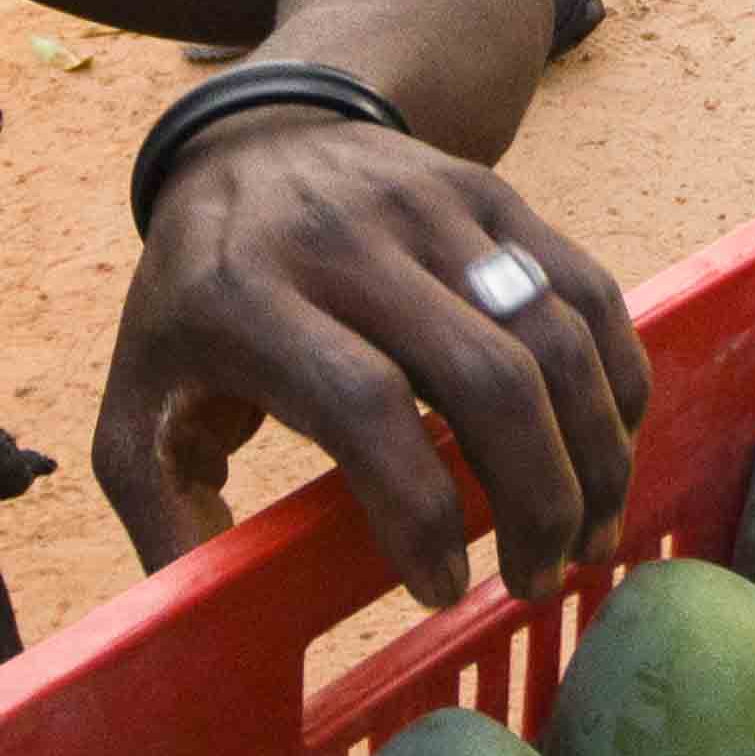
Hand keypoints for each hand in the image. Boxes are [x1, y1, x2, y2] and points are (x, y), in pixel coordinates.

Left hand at [100, 110, 645, 607]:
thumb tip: (203, 617)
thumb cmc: (198, 296)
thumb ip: (156, 507)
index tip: (441, 588)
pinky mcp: (495, 195)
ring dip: (593, 453)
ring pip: (553, 336)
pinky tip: (612, 450)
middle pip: (485, 377)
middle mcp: (347, 244)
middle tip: (538, 580)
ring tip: (589, 539)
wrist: (256, 138)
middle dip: (536, 498)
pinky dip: (618, 378)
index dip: (417, 509)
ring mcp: (433, 209)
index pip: (362, 405)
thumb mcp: (136, 393)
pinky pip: (586, 289)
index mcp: (247, 298)